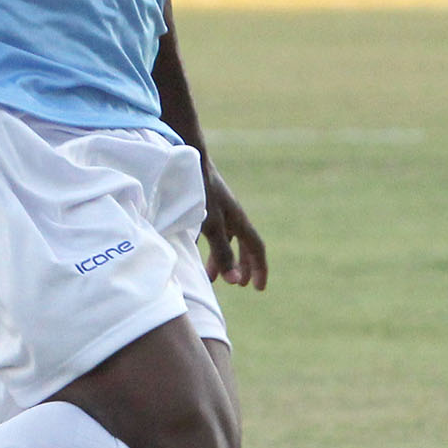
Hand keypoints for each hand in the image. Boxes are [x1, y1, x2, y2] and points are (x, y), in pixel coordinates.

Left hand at [200, 163, 267, 290]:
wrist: (188, 159)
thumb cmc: (200, 191)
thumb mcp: (211, 226)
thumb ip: (222, 253)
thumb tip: (235, 281)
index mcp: (239, 220)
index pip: (256, 248)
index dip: (259, 268)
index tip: (258, 288)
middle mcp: (233, 216)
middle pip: (244, 246)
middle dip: (243, 267)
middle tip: (239, 285)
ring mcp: (221, 210)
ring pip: (227, 240)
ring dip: (224, 259)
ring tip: (214, 277)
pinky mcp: (207, 205)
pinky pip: (214, 231)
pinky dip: (209, 246)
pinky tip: (196, 252)